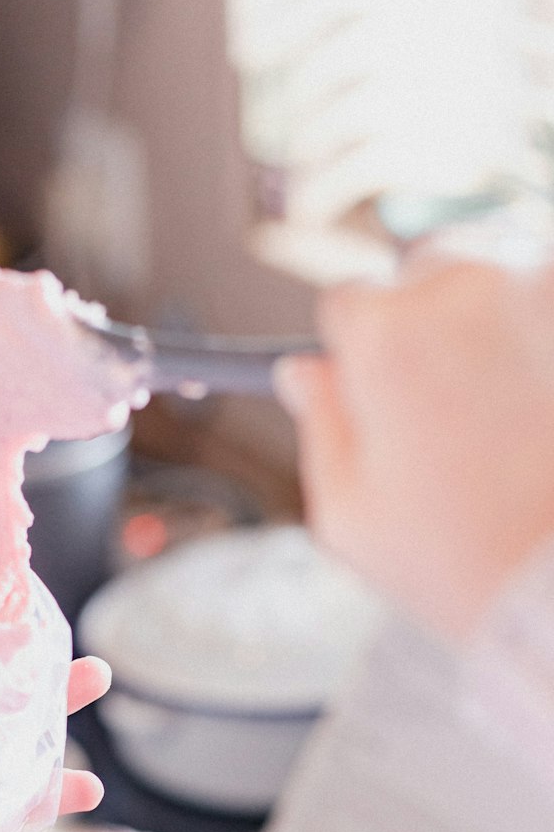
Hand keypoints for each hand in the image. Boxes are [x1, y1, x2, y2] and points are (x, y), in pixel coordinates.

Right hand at [275, 258, 553, 640]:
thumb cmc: (462, 561)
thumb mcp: (350, 515)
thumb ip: (319, 426)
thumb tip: (302, 371)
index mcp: (388, 336)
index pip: (348, 300)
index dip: (354, 348)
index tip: (373, 387)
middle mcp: (467, 288)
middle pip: (424, 269)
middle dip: (425, 318)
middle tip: (445, 404)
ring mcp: (542, 290)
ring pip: (498, 270)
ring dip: (492, 317)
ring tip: (504, 406)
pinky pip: (550, 298)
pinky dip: (543, 337)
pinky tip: (539, 401)